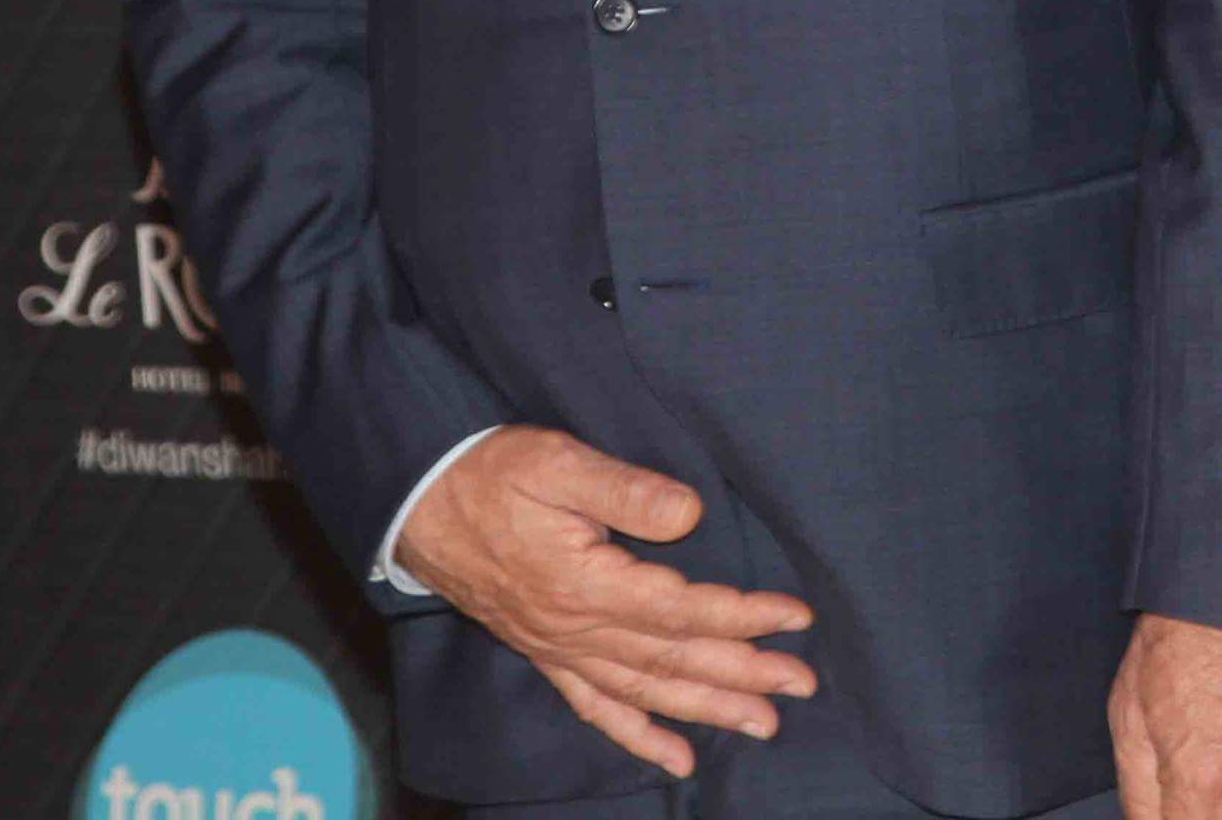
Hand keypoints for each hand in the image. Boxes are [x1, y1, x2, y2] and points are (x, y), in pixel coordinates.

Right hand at [391, 425, 816, 780]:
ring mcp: (561, 648)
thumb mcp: (556, 462)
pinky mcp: (547, 654)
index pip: (682, 610)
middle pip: (674, 659)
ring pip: (645, 690)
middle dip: (742, 674)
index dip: (741, 617)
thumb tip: (689, 515)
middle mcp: (576, 629)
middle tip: (801, 686)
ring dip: (706, 709)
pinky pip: (597, 707)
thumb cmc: (491, 476)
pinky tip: (676, 758)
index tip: (795, 617)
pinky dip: (639, 735)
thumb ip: (625, 489)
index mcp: (586, 584)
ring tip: (762, 725)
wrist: (420, 505)